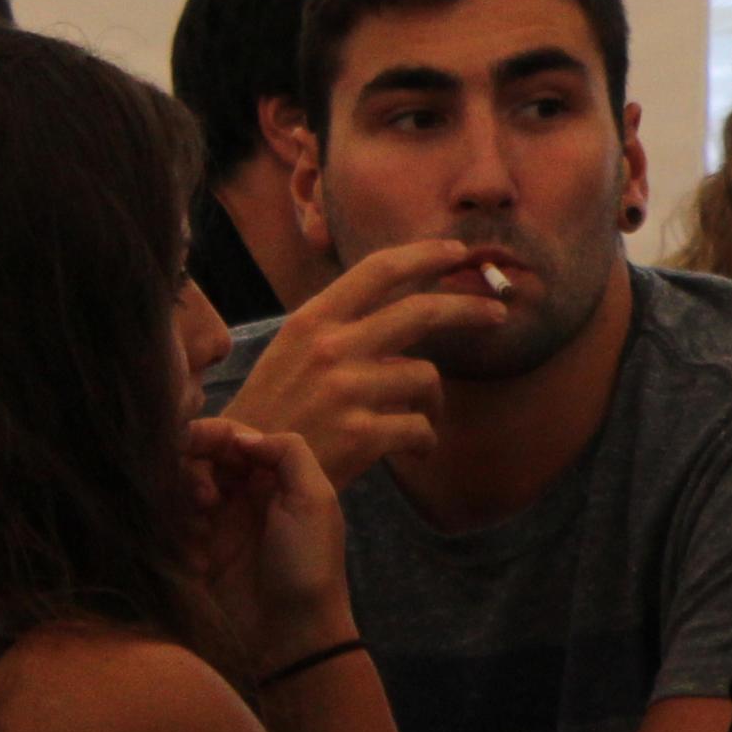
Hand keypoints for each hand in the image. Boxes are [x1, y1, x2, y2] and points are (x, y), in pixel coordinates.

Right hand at [181, 418, 354, 672]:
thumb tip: (244, 436)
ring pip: (182, 489)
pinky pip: (173, 526)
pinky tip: (197, 555)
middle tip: (206, 498)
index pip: (234, 438)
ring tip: (203, 525)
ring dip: (184, 499)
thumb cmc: (308, 564)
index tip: (196, 446)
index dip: (213, 435)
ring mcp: (218, 524)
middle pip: (202, 458)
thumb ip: (288, 454)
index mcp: (277, 476)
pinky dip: (179, 532)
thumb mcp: (314, 500)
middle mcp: (245, 494)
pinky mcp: (196, 554)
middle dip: (193, 466)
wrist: (289, 633)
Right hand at [220, 240, 509, 489]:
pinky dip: (424, 441)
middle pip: (422, 311)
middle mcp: (330, 348)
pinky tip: (413, 449)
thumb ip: (341, 328)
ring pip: (426, 378)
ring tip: (417, 417)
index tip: (457, 251)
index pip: (378, 269)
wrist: (235, 480)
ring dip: (432, 400)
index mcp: (311, 322)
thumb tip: (403, 303)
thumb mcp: (290, 354)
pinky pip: (421, 428)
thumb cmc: (271, 416)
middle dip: (469, 308)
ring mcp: (347, 391)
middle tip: (496, 313)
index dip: (425, 255)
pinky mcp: (361, 435)